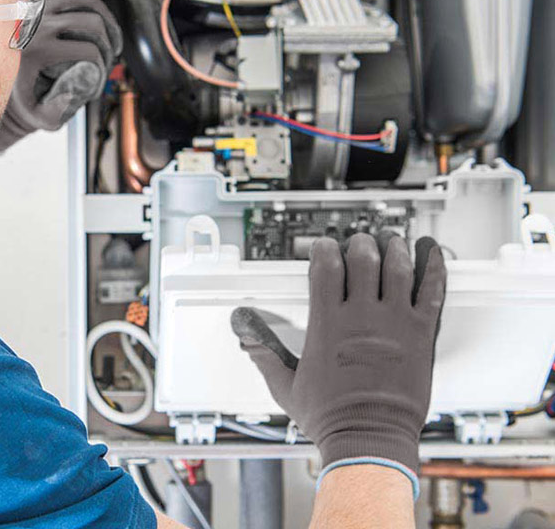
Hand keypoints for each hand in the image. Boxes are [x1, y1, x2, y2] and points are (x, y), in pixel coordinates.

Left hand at [0, 0, 123, 151]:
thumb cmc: (23, 100)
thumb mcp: (39, 115)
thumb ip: (59, 112)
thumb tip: (82, 89)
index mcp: (38, 50)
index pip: (88, 51)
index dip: (103, 67)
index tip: (100, 78)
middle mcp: (38, 24)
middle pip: (91, 22)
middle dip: (108, 43)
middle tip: (110, 58)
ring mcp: (38, 7)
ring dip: (106, 17)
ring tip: (111, 37)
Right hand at [231, 232, 445, 496]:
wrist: (369, 439)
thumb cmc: (331, 418)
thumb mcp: (286, 386)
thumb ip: (265, 356)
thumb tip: (248, 340)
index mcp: (328, 324)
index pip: (326, 267)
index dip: (324, 250)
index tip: (324, 248)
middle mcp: (362, 317)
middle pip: (363, 258)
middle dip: (359, 244)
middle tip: (359, 243)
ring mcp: (395, 323)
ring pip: (398, 267)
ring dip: (394, 248)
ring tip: (391, 241)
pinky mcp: (421, 335)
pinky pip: (432, 292)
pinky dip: (433, 269)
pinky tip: (432, 254)